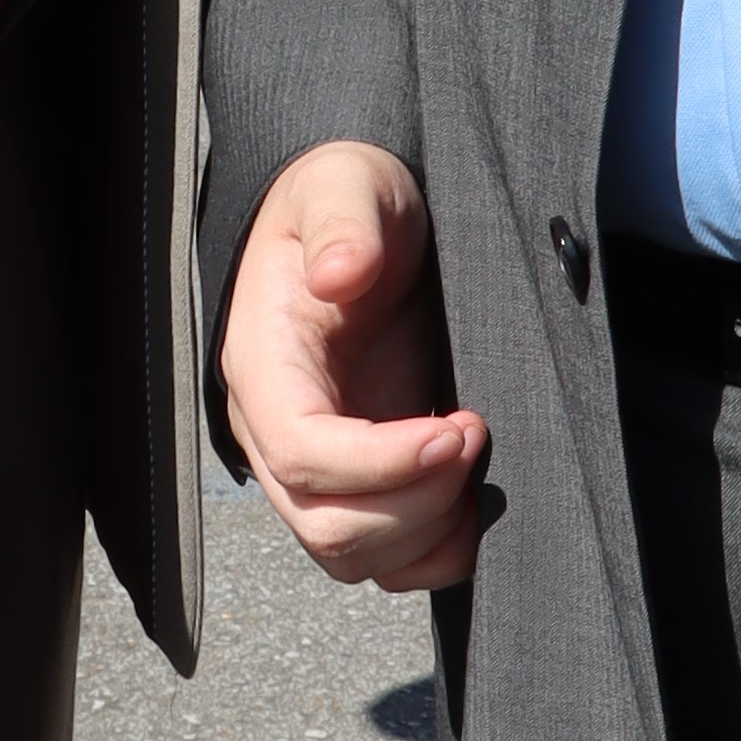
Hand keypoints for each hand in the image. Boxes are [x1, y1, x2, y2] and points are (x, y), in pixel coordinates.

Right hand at [219, 139, 490, 591]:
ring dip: (424, 531)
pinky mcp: (362, 479)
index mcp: (263, 364)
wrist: (360, 219)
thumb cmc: (346, 198)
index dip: (379, 462)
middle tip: (476, 434)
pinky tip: (472, 500)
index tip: (456, 430)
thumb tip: (339, 273)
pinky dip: (432, 551)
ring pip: (352, 554)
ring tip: (478, 465)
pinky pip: (383, 558)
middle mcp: (278, 429)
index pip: (301, 451)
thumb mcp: (344, 183)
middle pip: (325, 523)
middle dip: (414, 501)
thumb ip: (342, 222)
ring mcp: (319, 463)